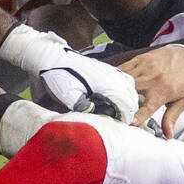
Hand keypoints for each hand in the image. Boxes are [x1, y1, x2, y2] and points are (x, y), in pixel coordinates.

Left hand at [0, 25, 137, 123]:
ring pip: (129, 87)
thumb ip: (82, 107)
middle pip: (131, 96)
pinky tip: (116, 98)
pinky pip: (123, 79)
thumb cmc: (58, 76)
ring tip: (120, 112)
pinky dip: (125, 90)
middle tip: (122, 122)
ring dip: (128, 100)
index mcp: (105, 83)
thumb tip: (93, 113)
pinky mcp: (105, 68)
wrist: (52, 57)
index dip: (126, 117)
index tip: (122, 127)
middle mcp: (111, 75)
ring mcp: (109, 70)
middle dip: (129, 110)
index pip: (125, 103)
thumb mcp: (68, 95)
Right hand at [118, 45, 183, 137]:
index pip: (147, 107)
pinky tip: (110, 83)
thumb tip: (168, 135)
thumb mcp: (182, 101)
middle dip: (121, 102)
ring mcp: (145, 67)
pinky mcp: (139, 59)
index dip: (138, 115)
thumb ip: (171, 118)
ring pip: (124, 79)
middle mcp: (153, 79)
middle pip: (131, 92)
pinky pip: (123, 68)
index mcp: (163, 92)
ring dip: (115, 89)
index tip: (129, 122)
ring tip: (106, 98)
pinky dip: (115, 76)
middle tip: (111, 112)